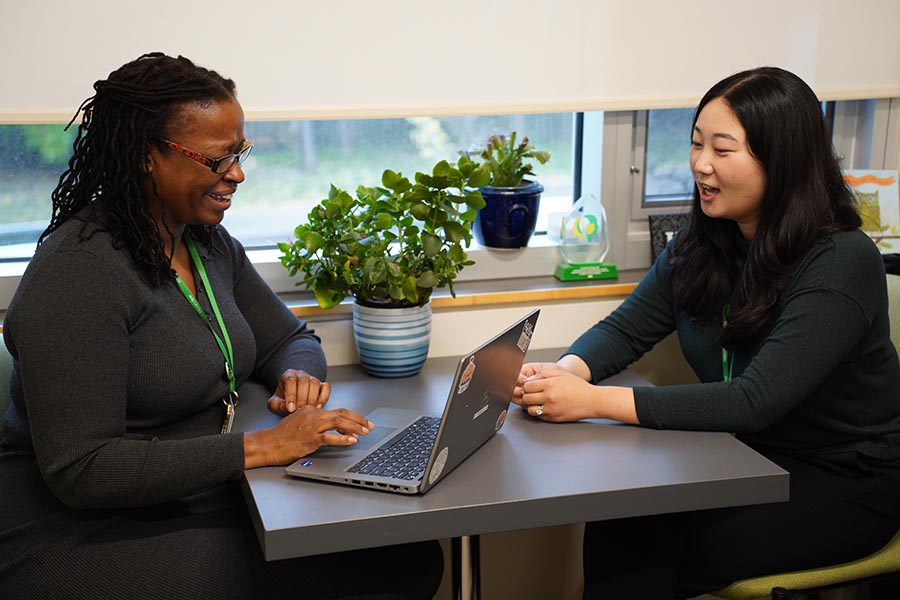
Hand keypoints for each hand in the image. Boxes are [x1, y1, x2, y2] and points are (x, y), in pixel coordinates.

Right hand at [244, 405, 374, 467]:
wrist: (267, 443)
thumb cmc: (282, 435)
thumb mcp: (301, 422)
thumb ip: (316, 422)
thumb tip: (334, 428)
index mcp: (313, 410)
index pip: (338, 411)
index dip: (354, 417)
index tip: (364, 422)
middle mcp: (313, 415)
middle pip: (342, 414)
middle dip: (359, 420)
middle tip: (369, 426)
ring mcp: (311, 426)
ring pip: (338, 422)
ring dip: (354, 427)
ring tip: (364, 432)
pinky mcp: (309, 438)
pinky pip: (329, 437)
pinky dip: (342, 439)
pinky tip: (351, 440)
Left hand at [267, 369, 329, 415]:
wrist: (292, 403)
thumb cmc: (283, 402)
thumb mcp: (275, 405)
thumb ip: (278, 406)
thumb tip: (289, 407)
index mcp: (288, 376)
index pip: (290, 380)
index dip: (291, 395)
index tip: (291, 409)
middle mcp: (301, 375)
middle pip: (304, 381)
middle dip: (302, 398)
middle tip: (299, 411)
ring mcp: (312, 379)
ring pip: (315, 383)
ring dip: (312, 398)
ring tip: (307, 410)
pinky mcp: (322, 385)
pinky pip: (326, 387)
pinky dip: (323, 397)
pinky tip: (318, 407)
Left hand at [515, 364, 638, 423]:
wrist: (592, 401)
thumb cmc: (577, 386)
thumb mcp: (561, 373)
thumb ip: (543, 372)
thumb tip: (530, 379)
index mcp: (549, 385)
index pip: (526, 386)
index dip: (527, 385)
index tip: (531, 385)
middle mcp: (549, 398)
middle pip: (526, 398)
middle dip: (527, 395)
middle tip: (533, 393)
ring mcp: (551, 410)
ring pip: (529, 409)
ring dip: (531, 405)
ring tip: (537, 400)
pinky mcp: (554, 418)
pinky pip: (538, 416)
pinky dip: (538, 412)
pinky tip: (543, 406)